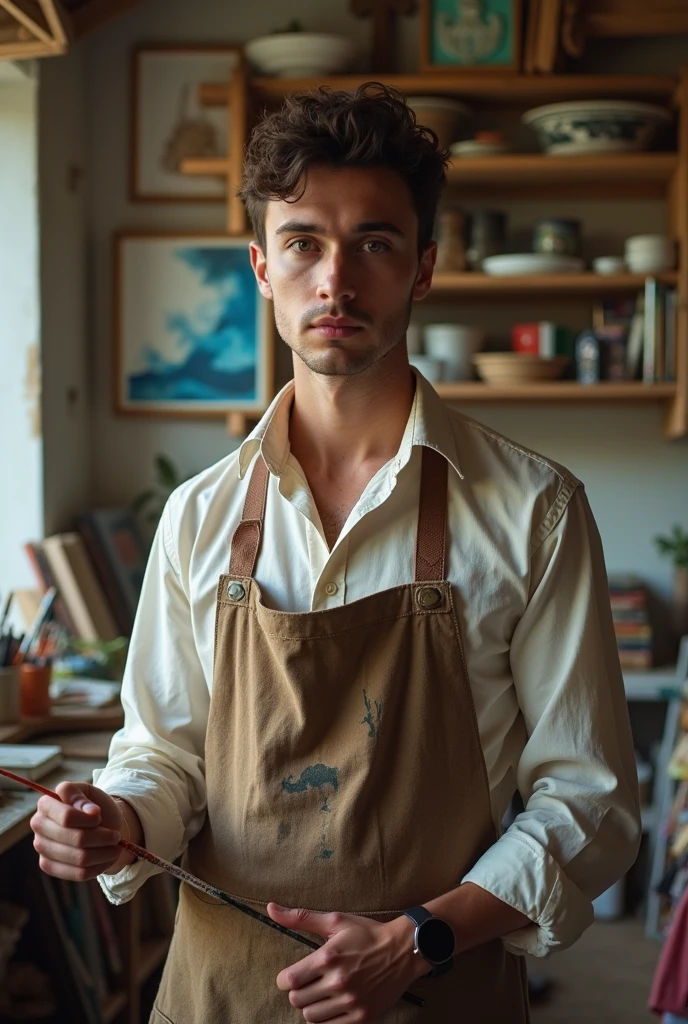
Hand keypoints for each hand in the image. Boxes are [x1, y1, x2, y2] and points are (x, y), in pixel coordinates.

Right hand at [30, 782, 127, 880]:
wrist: (96, 825)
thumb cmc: (93, 807)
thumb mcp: (91, 793)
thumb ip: (84, 796)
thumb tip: (90, 812)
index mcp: (46, 803)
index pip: (67, 817)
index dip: (89, 819)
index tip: (100, 815)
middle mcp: (38, 825)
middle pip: (76, 839)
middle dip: (102, 838)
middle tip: (116, 836)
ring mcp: (41, 847)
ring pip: (80, 858)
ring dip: (105, 853)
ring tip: (116, 847)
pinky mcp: (48, 866)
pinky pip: (79, 873)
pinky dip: (99, 866)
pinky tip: (107, 858)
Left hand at [268, 903, 425, 1022]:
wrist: (403, 951)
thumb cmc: (366, 933)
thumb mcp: (335, 921)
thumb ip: (300, 917)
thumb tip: (270, 908)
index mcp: (328, 957)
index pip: (289, 980)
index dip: (285, 979)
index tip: (291, 975)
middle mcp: (337, 982)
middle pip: (297, 1000)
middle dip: (298, 991)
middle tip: (309, 982)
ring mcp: (350, 1002)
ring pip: (310, 1017)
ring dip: (311, 1006)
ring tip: (321, 993)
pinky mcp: (360, 1017)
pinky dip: (326, 1018)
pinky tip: (332, 1004)